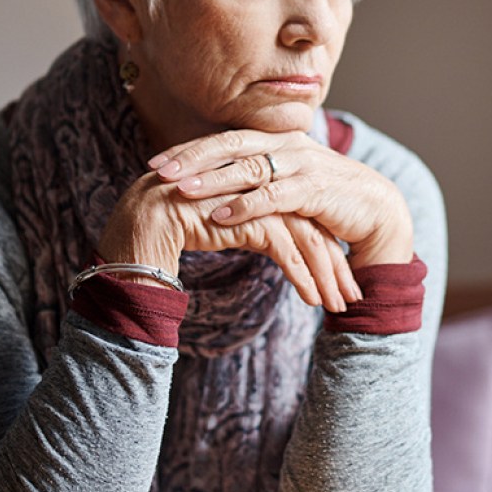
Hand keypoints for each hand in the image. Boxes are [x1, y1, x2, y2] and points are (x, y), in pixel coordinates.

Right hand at [98, 172, 358, 310]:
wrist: (139, 225)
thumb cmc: (178, 227)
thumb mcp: (228, 226)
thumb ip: (256, 226)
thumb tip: (284, 243)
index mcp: (265, 185)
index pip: (307, 219)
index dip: (326, 250)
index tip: (342, 278)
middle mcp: (267, 187)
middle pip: (314, 228)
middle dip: (335, 266)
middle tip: (351, 296)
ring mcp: (259, 200)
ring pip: (307, 240)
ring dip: (326, 276)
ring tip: (338, 306)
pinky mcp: (248, 217)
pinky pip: (286, 251)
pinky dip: (303, 276)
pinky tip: (313, 300)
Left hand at [147, 128, 413, 269]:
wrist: (375, 210)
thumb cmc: (327, 199)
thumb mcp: (289, 183)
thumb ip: (258, 178)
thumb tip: (213, 184)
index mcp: (279, 140)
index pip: (226, 139)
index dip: (191, 149)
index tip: (156, 162)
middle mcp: (289, 145)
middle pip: (232, 145)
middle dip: (192, 158)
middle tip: (158, 170)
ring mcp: (303, 164)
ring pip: (249, 168)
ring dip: (212, 180)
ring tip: (181, 191)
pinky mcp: (315, 188)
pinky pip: (273, 195)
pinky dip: (245, 205)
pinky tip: (219, 215)